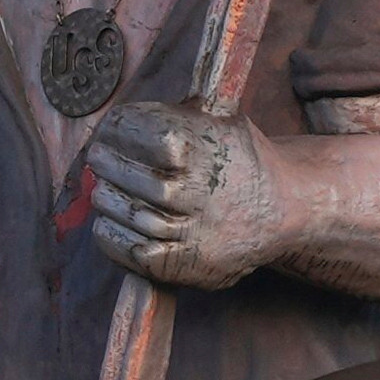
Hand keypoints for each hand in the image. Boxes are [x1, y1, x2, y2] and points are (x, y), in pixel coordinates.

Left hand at [81, 102, 293, 291]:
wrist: (283, 209)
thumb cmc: (240, 160)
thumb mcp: (223, 122)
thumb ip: (181, 114)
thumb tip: (118, 120)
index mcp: (217, 153)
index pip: (159, 139)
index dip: (125, 130)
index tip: (109, 127)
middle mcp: (208, 195)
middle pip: (145, 181)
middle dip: (112, 166)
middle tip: (97, 157)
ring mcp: (201, 233)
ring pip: (138, 218)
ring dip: (110, 200)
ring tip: (101, 188)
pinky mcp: (193, 265)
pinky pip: (140, 254)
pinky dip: (114, 237)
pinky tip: (106, 222)